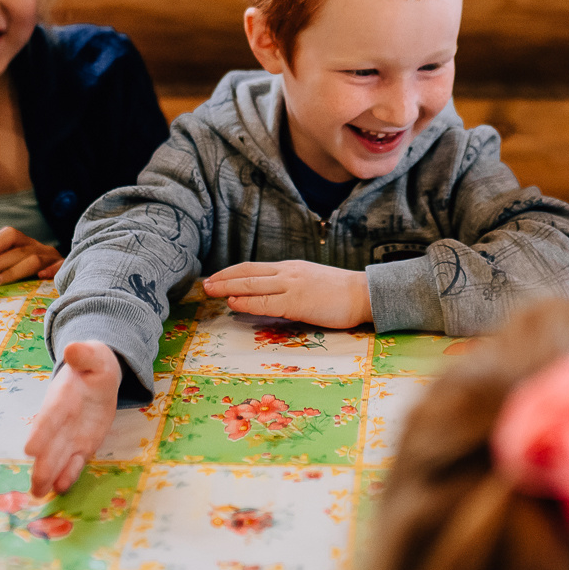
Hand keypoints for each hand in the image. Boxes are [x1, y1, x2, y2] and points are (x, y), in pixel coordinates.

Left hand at [0, 225, 62, 284]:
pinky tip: (41, 276)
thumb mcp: (14, 266)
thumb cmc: (30, 276)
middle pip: (18, 251)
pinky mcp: (66, 270)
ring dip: (12, 271)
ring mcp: (52, 259)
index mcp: (25, 244)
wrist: (71, 278)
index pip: (11, 234)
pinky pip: (60, 267)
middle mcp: (39, 248)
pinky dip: (51, 270)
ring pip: (33, 260)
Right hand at [25, 340, 120, 495]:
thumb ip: (84, 355)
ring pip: (58, 457)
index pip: (49, 417)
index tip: (30, 449)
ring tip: (39, 493)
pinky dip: (69, 474)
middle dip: (43, 464)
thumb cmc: (92, 364)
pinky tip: (62, 488)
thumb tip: (73, 347)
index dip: (41, 433)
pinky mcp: (82, 445)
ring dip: (49, 475)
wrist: (98, 374)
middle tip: (34, 484)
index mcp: (61, 398)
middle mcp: (60, 421)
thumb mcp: (92, 356)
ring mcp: (70, 435)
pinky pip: (75, 461)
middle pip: (49, 445)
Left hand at [204, 260, 372, 328]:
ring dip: (228, 287)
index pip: (254, 267)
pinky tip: (234, 302)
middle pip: (248, 272)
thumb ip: (290, 285)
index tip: (216, 278)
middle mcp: (287, 272)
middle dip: (223, 278)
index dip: (232, 272)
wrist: (363, 294)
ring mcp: (292, 286)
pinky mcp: (297, 302)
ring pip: (252, 284)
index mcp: (290, 268)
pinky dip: (247, 301)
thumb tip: (270, 295)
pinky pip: (266, 302)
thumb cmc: (340, 292)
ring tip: (211, 290)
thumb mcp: (310, 281)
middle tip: (205, 284)